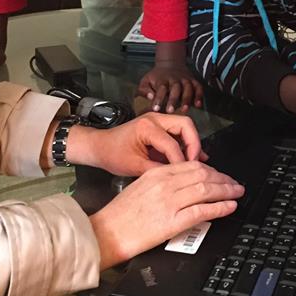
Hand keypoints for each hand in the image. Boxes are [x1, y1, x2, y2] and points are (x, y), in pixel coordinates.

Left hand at [66, 112, 208, 176]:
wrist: (99, 146)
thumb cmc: (111, 154)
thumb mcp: (133, 166)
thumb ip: (156, 170)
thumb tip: (176, 177)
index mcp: (147, 127)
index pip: (172, 144)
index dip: (181, 161)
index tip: (185, 175)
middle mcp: (155, 119)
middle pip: (186, 124)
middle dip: (194, 144)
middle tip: (196, 163)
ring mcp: (157, 121)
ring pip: (184, 127)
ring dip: (192, 143)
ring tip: (197, 162)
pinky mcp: (159, 128)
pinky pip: (178, 133)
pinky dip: (185, 144)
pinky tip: (191, 159)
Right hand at [89, 161, 243, 268]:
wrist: (106, 233)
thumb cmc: (119, 215)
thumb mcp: (139, 187)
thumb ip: (161, 181)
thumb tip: (183, 184)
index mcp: (156, 174)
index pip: (191, 165)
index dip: (211, 169)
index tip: (219, 174)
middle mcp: (165, 184)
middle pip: (203, 174)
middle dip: (223, 178)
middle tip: (234, 183)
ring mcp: (170, 202)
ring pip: (207, 189)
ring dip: (227, 190)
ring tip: (237, 192)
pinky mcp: (173, 221)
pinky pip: (203, 210)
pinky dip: (221, 207)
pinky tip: (230, 206)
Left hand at [137, 64, 203, 112]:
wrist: (170, 63)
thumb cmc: (156, 76)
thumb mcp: (145, 80)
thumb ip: (144, 90)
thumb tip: (150, 97)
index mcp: (162, 79)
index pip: (161, 88)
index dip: (158, 98)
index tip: (156, 108)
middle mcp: (175, 79)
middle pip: (175, 88)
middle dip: (173, 99)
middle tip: (170, 111)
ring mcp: (185, 79)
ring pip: (188, 88)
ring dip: (187, 99)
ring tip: (184, 110)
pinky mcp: (193, 81)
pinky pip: (198, 87)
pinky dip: (199, 96)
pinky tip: (198, 105)